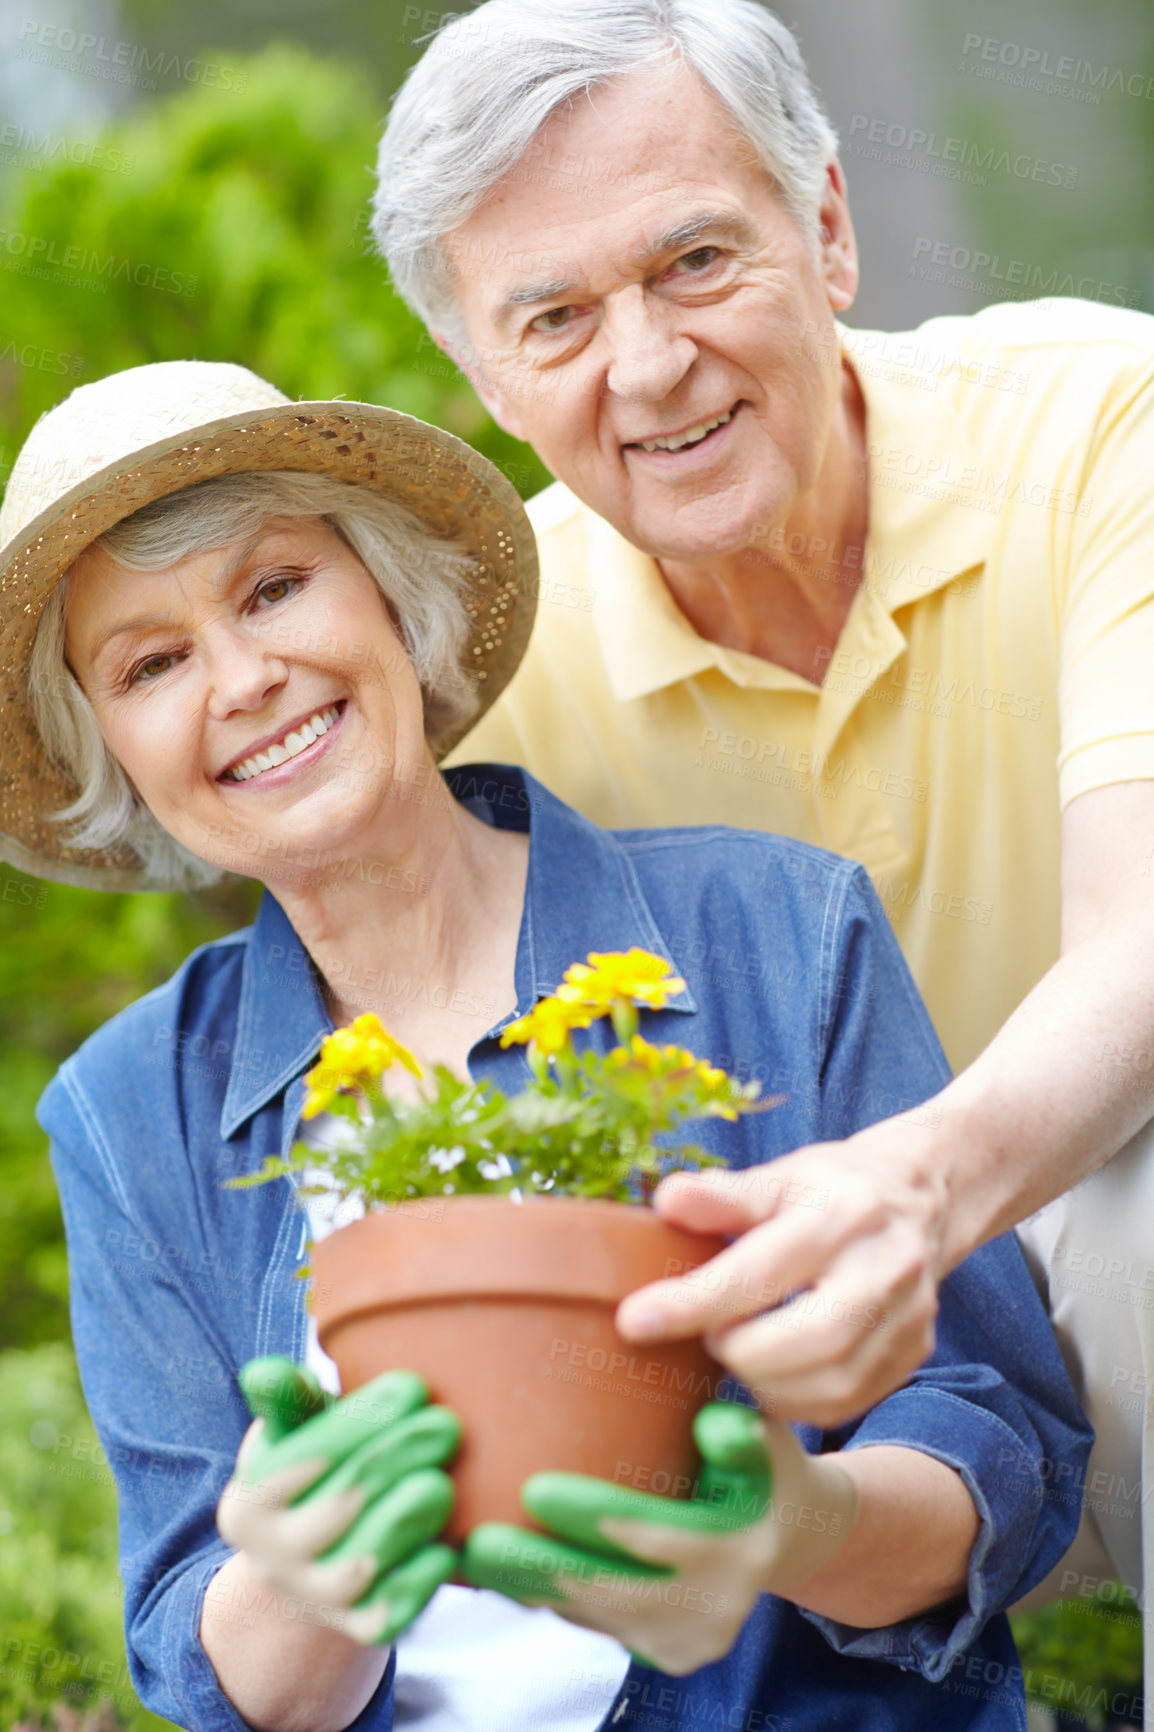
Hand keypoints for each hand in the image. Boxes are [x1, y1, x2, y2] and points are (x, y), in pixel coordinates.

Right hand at [217, 1357, 459, 1644]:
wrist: (321, 1556)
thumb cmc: (320, 1465)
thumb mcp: (297, 1429)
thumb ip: (288, 1399)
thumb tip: (265, 1371)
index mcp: (249, 1503)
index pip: (303, 1459)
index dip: (360, 1421)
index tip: (413, 1387)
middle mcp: (273, 1559)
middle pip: (338, 1507)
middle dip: (397, 1459)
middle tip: (447, 1424)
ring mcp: (314, 1599)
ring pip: (359, 1566)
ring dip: (406, 1519)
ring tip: (443, 1482)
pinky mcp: (358, 1628)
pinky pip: (389, 1613)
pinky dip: (418, 1582)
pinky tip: (446, 1548)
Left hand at [462, 1402, 857, 1674]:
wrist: (790, 1536)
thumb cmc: (763, 1465)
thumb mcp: (762, 1437)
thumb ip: (735, 1434)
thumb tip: (708, 1424)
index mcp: (743, 1541)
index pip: (656, 1532)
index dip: (591, 1514)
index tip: (533, 1488)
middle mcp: (720, 1602)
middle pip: (613, 1586)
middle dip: (539, 1565)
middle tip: (477, 1541)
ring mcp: (694, 1637)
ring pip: (598, 1614)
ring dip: (533, 1588)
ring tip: (473, 1556)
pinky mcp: (670, 1657)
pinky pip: (599, 1627)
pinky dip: (552, 1601)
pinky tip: (507, 1574)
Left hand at [615, 1125, 947, 1426]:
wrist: (920, 1196)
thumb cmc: (831, 1186)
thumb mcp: (779, 1174)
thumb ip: (724, 1196)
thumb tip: (666, 1201)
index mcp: (844, 1212)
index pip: (763, 1269)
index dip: (694, 1301)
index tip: (635, 1321)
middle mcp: (886, 1265)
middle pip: (813, 1337)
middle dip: (741, 1351)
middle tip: (707, 1337)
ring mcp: (909, 1313)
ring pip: (834, 1380)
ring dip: (766, 1382)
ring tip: (736, 1353)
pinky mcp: (916, 1350)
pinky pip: (850, 1400)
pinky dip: (797, 1401)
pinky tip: (769, 1376)